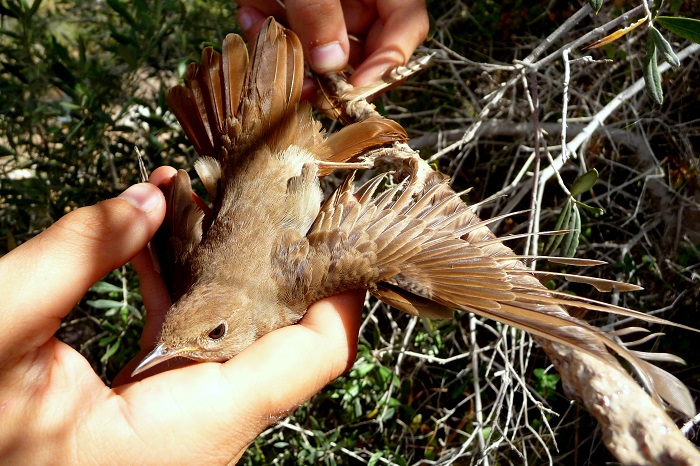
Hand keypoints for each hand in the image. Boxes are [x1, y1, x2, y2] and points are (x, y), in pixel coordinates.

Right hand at [0, 166, 363, 463]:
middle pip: (285, 334)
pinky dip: (183, 284)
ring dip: (224, 262)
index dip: (340, 288)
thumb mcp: (1, 339)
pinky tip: (156, 236)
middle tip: (272, 190)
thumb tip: (145, 198)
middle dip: (277, 257)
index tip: (338, 224)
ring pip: (239, 330)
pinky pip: (195, 335)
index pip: (315, 354)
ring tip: (209, 196)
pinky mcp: (161, 402)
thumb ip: (73, 257)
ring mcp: (188, 416)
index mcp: (198, 425)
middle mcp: (210, 428)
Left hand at [236, 0, 428, 89]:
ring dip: (287, 44)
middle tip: (302, 85)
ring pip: (314, 41)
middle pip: (357, 45)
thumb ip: (320, 8)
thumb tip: (330, 62)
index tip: (355, 86)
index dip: (388, 61)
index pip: (405, 26)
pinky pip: (286, 23)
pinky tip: (251, 10)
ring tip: (261, 26)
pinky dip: (266, 22)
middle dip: (324, 67)